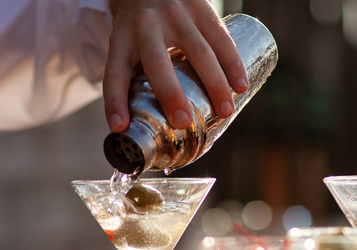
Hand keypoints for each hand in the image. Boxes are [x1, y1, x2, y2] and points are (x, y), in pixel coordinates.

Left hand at [103, 0, 248, 131]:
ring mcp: (175, 14)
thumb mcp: (126, 45)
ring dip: (214, 84)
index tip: (120, 126)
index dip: (115, 101)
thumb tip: (140, 129)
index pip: (115, 73)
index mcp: (121, 39)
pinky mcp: (201, 8)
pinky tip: (241, 86)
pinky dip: (233, 63)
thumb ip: (134, 79)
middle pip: (157, 62)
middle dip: (171, 93)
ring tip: (224, 112)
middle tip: (183, 121)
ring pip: (198, 52)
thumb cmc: (138, 27)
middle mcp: (146, 26)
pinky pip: (221, 38)